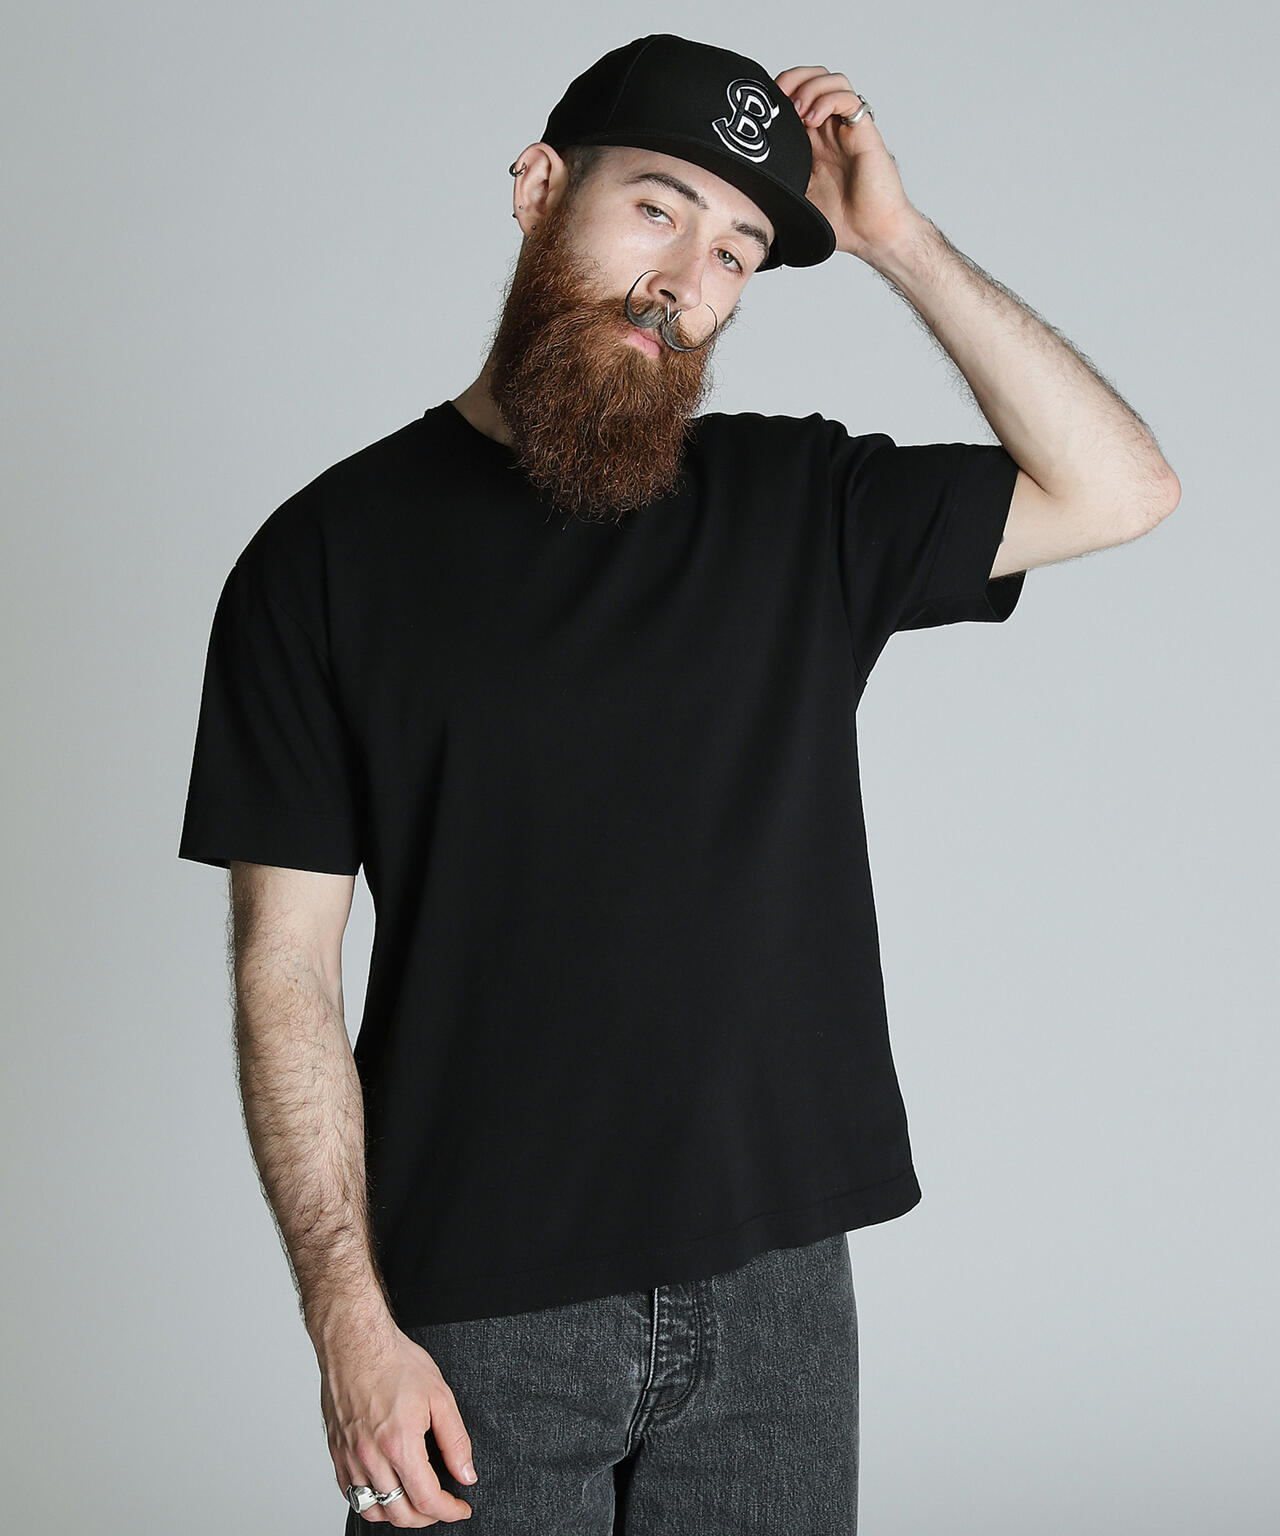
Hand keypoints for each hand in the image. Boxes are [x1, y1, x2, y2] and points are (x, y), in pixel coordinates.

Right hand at [319, 1321, 476, 1524]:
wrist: (356, 1343)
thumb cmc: (395, 1363)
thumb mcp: (440, 1396)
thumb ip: (455, 1440)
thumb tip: (466, 1474)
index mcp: (399, 1445)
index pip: (427, 1500)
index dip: (449, 1511)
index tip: (461, 1508)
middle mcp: (371, 1458)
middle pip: (400, 1514)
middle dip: (428, 1518)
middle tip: (443, 1506)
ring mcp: (350, 1458)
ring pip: (373, 1510)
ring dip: (398, 1513)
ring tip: (415, 1501)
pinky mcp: (336, 1453)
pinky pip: (351, 1494)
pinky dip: (371, 1501)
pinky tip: (386, 1489)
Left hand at [775, 65, 919, 260]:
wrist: (870, 235)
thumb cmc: (839, 222)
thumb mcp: (792, 199)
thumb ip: (774, 182)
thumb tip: (738, 183)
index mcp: (811, 141)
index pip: (795, 95)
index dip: (779, 91)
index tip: (762, 107)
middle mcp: (829, 129)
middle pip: (813, 77)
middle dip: (792, 79)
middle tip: (779, 100)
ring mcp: (846, 129)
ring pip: (832, 81)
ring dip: (810, 87)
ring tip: (799, 113)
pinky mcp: (863, 133)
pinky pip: (849, 98)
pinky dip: (829, 99)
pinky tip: (815, 119)